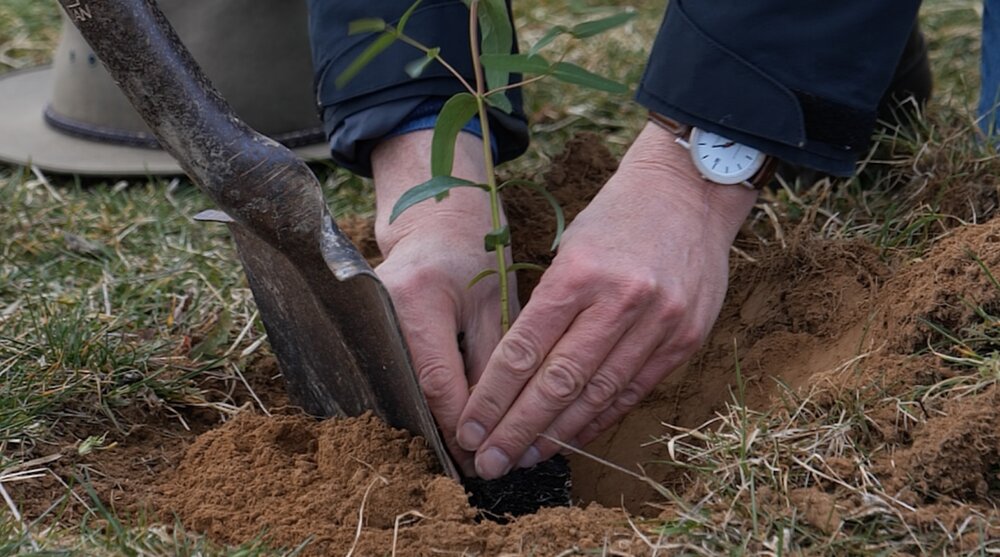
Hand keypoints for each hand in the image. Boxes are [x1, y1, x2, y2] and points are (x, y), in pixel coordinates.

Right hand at [371, 130, 515, 475]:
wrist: (434, 224)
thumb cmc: (474, 255)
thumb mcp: (495, 301)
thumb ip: (493, 359)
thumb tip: (498, 422)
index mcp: (417, 298)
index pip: (438, 381)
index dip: (461, 425)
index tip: (485, 456)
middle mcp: (378, 312)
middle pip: (411, 392)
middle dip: (444, 432)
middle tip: (477, 465)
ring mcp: (363, 322)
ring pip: (399, 389)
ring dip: (431, 420)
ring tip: (464, 450)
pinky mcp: (362, 331)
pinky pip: (393, 377)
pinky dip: (419, 401)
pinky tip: (444, 421)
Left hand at [455, 122, 758, 478]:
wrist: (690, 192)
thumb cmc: (616, 218)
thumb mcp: (570, 248)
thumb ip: (548, 308)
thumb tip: (515, 375)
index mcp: (578, 273)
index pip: (524, 351)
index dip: (493, 398)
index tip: (470, 430)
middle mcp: (620, 301)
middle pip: (558, 383)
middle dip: (518, 429)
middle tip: (490, 463)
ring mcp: (659, 322)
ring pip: (597, 394)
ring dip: (558, 434)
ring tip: (526, 458)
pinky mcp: (686, 337)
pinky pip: (635, 389)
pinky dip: (600, 417)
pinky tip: (573, 437)